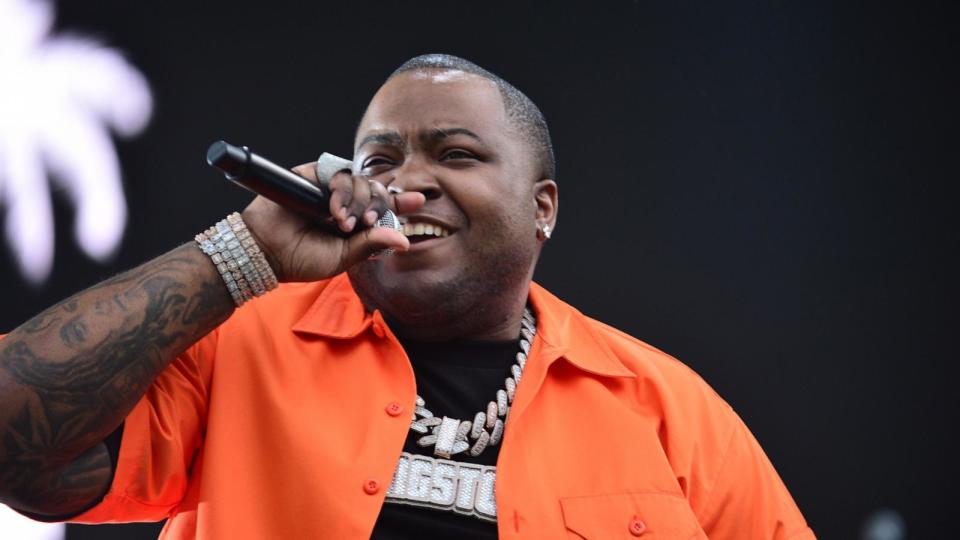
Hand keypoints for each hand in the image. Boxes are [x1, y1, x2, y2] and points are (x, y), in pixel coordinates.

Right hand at [240, 162, 423, 281]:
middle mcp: (345, 203)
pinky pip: (338, 173)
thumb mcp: (343, 258)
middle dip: (378, 204)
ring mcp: (329, 189)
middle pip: (376, 191)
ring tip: (343, 223)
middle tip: (366, 223)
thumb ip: (371, 245)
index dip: (401, 202)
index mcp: (355, 223)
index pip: (383, 208)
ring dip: (358, 202)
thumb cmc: (301, 258)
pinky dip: (342, 191)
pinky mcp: (312, 176)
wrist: (266, 252)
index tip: (420, 200)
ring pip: (360, 180)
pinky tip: (335, 210)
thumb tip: (404, 240)